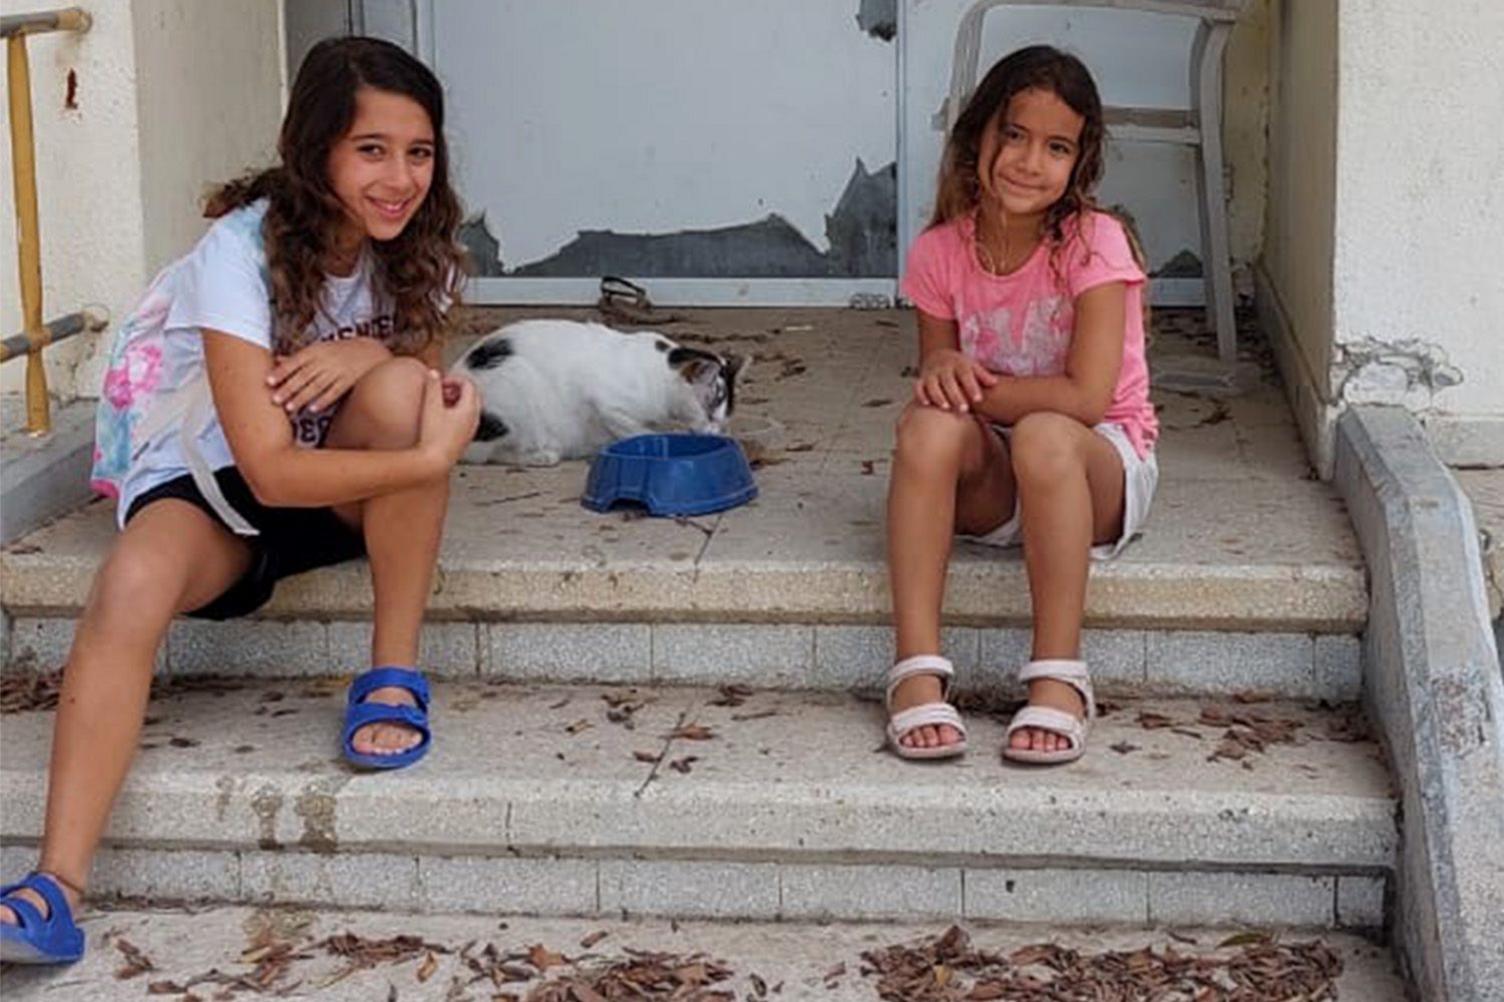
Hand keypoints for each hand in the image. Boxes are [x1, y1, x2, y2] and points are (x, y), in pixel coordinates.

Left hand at [267, 338, 392, 414]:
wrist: (370, 351)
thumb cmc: (339, 351)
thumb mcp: (319, 349)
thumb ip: (299, 357)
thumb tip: (277, 360)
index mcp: (316, 350)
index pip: (295, 362)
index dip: (281, 372)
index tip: (268, 382)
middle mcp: (326, 360)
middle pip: (304, 375)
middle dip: (288, 388)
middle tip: (274, 399)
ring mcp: (338, 370)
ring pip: (317, 385)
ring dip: (302, 397)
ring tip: (290, 408)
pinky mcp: (350, 380)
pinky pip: (335, 392)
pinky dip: (323, 400)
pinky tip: (313, 409)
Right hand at [418, 370, 479, 467]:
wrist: (434, 462)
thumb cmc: (434, 438)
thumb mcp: (430, 406)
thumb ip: (432, 386)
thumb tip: (434, 374)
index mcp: (469, 409)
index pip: (469, 384)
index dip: (454, 378)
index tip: (441, 381)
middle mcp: (473, 419)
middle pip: (472, 395)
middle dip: (457, 388)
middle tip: (441, 388)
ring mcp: (470, 430)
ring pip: (469, 407)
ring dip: (456, 400)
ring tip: (439, 401)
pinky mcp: (463, 438)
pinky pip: (465, 419)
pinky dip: (455, 412)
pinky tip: (440, 417)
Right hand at [915, 348, 997, 411]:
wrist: (937, 355)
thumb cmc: (959, 366)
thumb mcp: (972, 366)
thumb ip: (983, 375)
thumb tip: (994, 383)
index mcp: (959, 364)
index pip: (966, 374)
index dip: (972, 386)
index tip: (978, 399)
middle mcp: (944, 368)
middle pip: (949, 381)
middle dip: (956, 395)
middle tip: (964, 409)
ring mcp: (931, 374)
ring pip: (933, 384)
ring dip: (939, 396)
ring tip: (946, 408)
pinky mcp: (921, 380)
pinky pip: (918, 387)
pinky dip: (921, 394)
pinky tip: (927, 404)